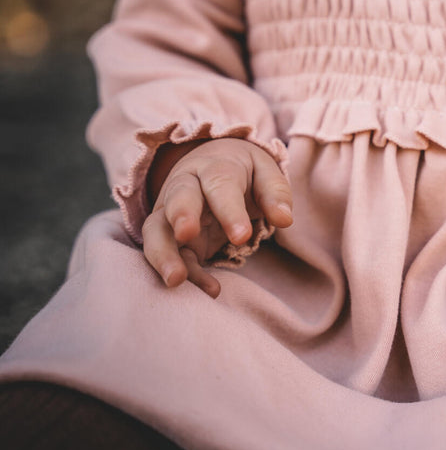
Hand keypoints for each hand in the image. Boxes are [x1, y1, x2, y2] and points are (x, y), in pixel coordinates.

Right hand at [141, 137, 292, 296]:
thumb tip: (284, 219)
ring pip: (156, 228)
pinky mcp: (167, 236)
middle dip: (181, 216)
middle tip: (187, 235)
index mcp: (215, 167)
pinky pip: (170, 254)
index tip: (242, 236)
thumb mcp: (264, 171)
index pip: (221, 185)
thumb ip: (274, 193)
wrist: (212, 160)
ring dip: (163, 253)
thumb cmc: (243, 171)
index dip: (229, 210)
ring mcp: (170, 211)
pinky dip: (186, 272)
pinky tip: (210, 289)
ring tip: (175, 280)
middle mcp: (186, 186)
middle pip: (179, 198)